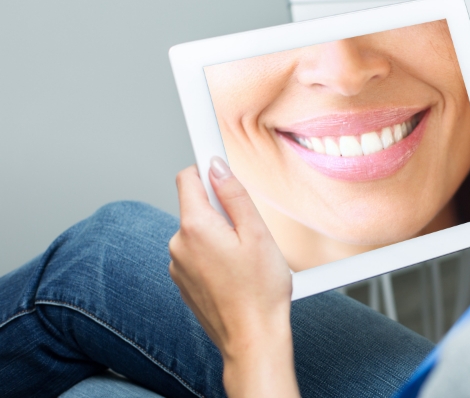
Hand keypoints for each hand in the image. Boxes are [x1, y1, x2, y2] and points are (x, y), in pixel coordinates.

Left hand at [169, 158, 299, 397]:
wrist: (252, 339)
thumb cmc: (260, 291)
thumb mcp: (257, 233)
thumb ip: (234, 195)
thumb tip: (217, 167)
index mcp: (195, 227)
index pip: (188, 178)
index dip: (206, 167)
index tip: (218, 161)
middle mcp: (178, 244)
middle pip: (196, 206)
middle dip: (221, 209)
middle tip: (250, 229)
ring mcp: (178, 266)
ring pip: (198, 232)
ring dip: (219, 235)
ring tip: (246, 258)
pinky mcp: (184, 283)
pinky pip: (198, 255)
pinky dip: (215, 256)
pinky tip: (236, 274)